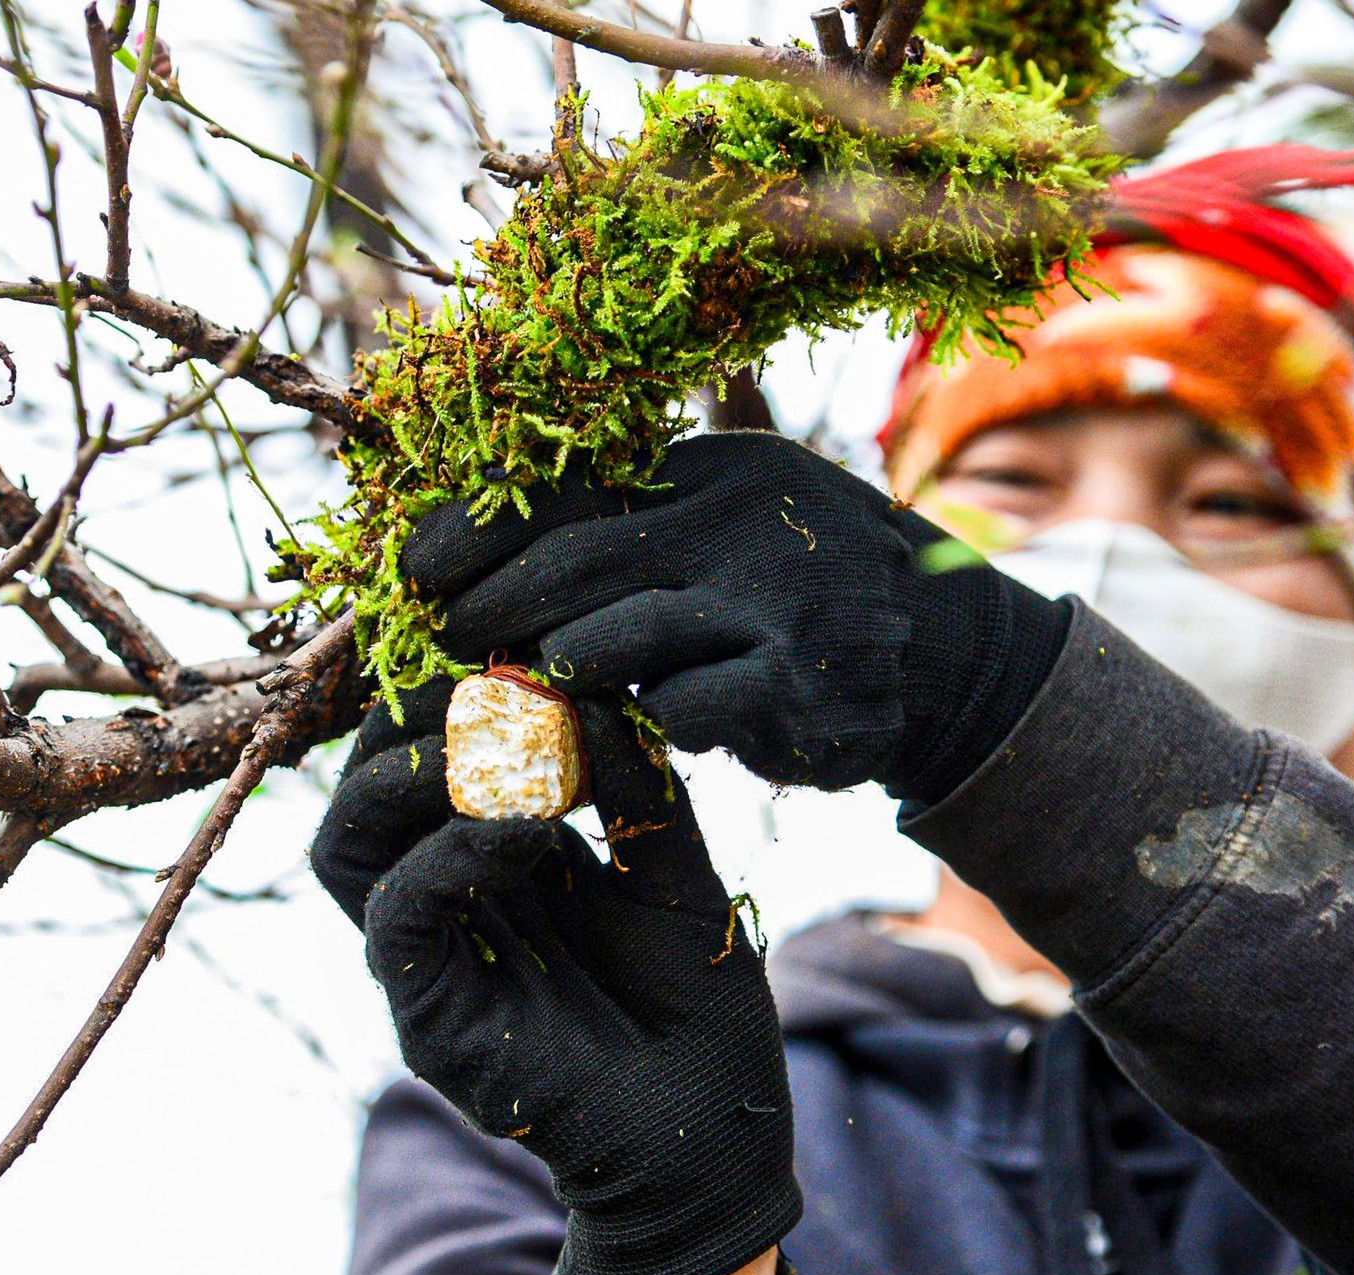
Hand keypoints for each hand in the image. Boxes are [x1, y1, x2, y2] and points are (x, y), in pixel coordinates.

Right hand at [310, 687, 800, 1274]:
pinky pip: (395, 917)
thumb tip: (593, 692)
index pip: (421, 754)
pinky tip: (522, 828)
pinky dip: (445, 854)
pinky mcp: (428, 1016)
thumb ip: (636, 784)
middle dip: (411, 717)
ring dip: (405, 775)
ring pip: (344, 845)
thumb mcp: (676, 868)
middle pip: (360, 787)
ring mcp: (427, 960)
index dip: (444, 690)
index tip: (505, 637)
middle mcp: (442, 901)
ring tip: (491, 739)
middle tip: (486, 675)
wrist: (715, 1137)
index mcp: (491, 855)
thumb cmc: (694, 1003)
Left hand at [400, 431, 1071, 800]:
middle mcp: (747, 522)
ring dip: (556, 673)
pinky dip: (642, 722)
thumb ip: (633, 528)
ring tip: (526, 688)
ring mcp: (776, 605)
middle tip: (438, 643)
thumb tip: (482, 549)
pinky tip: (634, 725)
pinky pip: (677, 709)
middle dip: (488, 608)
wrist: (941, 657)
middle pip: (574, 563)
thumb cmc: (797, 592)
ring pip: (612, 641)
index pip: (568, 486)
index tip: (412, 569)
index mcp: (718, 471)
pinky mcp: (794, 689)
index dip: (476, 529)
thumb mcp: (726, 525)